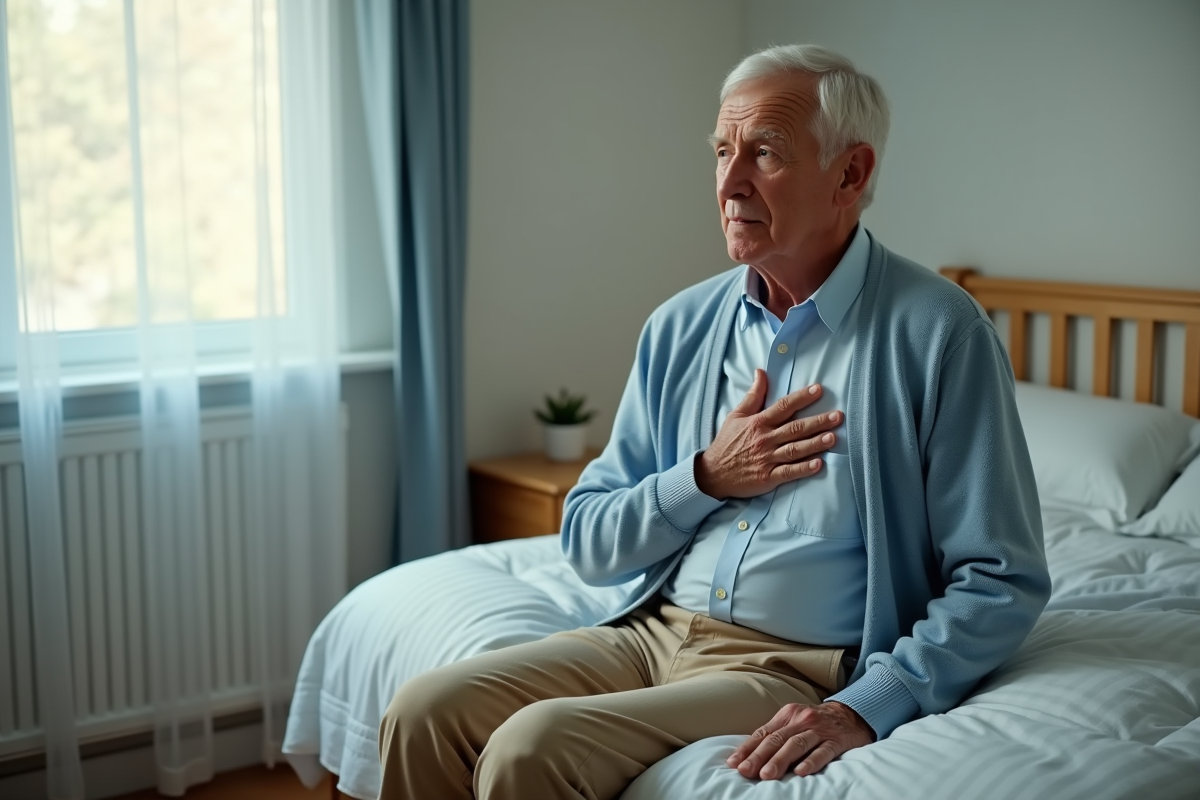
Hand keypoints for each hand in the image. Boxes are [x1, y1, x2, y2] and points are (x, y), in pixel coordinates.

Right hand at [695, 369, 843, 499]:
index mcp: (758, 423)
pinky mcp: (768, 477)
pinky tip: (818, 464)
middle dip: (817, 421)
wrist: (713, 473)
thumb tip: (761, 372)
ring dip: (815, 443)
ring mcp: (767, 459)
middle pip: (794, 428)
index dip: (801, 398)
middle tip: (837, 416)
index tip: (818, 390)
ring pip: (795, 450)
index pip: (783, 407)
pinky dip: (803, 469)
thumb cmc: (727, 443)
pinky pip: (788, 472)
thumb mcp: (736, 415)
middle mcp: (765, 439)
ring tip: (832, 437)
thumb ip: (752, 395)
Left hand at [726, 701, 874, 779]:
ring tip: (767, 775)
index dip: (748, 749)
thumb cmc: (816, 723)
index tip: (734, 764)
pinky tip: (801, 772)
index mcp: (787, 715)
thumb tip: (750, 757)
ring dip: (780, 760)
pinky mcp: (837, 740)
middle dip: (759, 757)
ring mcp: (819, 730)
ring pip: (796, 745)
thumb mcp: (794, 723)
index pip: (763, 733)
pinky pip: (823, 751)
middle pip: (777, 739)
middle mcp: (801, 720)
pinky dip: (811, 761)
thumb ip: (776, 736)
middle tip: (746, 771)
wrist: (852, 714)